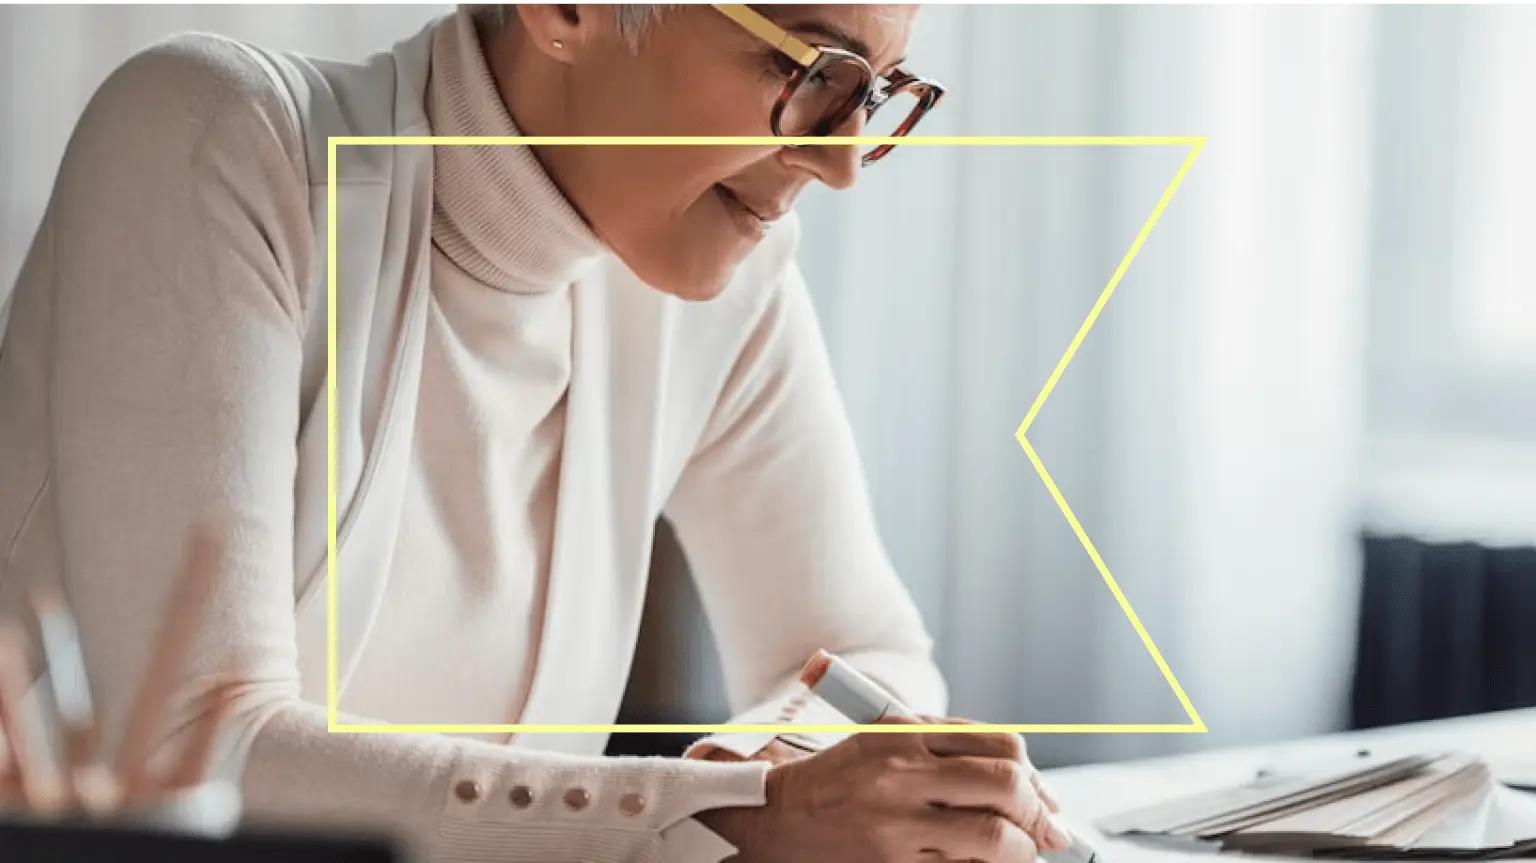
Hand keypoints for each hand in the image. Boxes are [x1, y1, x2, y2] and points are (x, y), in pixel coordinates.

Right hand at [696, 715, 1072, 862]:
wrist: (775, 820)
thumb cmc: (838, 780)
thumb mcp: (885, 738)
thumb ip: (949, 745)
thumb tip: (1027, 780)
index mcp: (904, 734)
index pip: (1001, 745)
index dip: (1034, 774)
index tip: (1043, 796)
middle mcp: (902, 776)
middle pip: (1006, 787)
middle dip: (1039, 813)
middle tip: (1049, 831)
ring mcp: (897, 827)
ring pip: (993, 839)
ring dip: (1020, 849)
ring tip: (1018, 852)